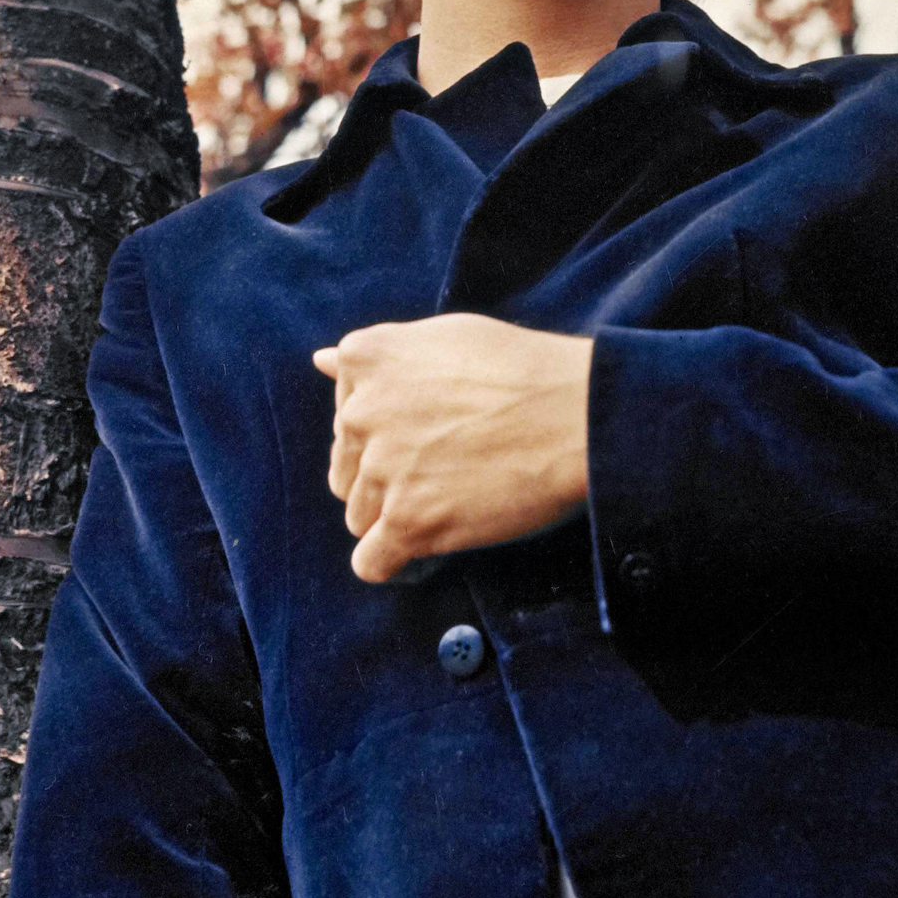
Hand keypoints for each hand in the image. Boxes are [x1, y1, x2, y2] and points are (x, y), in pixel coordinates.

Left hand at [313, 313, 592, 584]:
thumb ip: (380, 354)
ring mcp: (381, 469)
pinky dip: (393, 562)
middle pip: (347, 470)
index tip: (431, 431)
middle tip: (446, 469)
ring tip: (451, 501)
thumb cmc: (523, 370)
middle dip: (385, 477)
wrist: (576, 413)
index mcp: (366, 360)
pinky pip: (371, 562)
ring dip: (397, 516)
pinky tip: (425, 546)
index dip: (387, 431)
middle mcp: (361, 412)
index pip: (345, 415)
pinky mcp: (407, 521)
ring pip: (360, 516)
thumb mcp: (445, 336)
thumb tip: (320, 359)